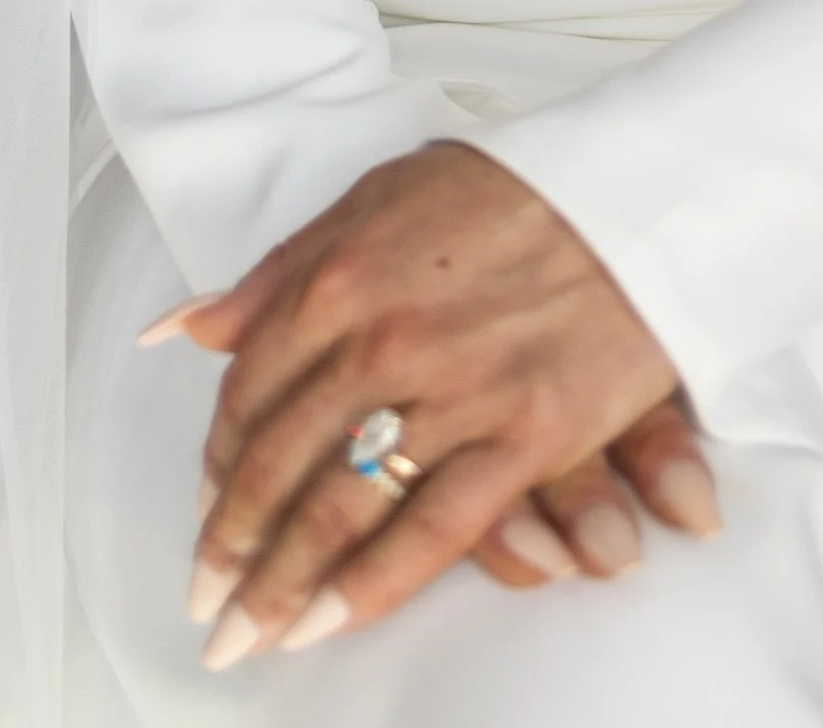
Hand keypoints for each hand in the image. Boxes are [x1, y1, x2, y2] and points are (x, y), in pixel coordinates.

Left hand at [153, 142, 707, 663]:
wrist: (636, 191)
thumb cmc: (509, 190)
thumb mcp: (380, 196)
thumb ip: (282, 270)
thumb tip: (186, 327)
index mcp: (339, 277)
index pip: (249, 392)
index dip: (219, 466)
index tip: (208, 512)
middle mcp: (381, 338)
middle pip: (280, 463)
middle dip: (232, 547)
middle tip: (207, 602)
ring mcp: (453, 390)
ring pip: (339, 508)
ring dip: (282, 584)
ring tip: (248, 633)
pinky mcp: (525, 434)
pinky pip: (431, 530)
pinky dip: (370, 587)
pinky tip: (329, 623)